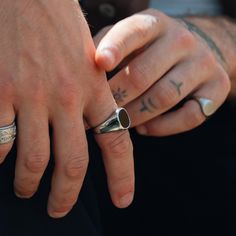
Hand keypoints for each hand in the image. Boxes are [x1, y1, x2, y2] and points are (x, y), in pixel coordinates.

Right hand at [0, 0, 133, 216]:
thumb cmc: (60, 23)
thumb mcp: (87, 58)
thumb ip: (90, 94)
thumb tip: (86, 126)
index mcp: (93, 89)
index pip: (116, 142)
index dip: (121, 175)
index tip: (122, 200)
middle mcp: (66, 98)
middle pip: (73, 163)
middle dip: (66, 194)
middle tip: (59, 210)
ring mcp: (31, 97)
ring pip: (34, 159)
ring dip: (30, 182)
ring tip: (27, 191)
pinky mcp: (0, 92)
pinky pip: (1, 140)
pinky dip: (1, 158)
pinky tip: (2, 164)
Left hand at [95, 9, 230, 135]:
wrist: (196, 51)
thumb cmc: (150, 49)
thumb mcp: (129, 40)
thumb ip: (106, 48)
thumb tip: (79, 72)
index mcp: (155, 24)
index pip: (133, 32)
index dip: (115, 48)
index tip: (99, 63)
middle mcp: (181, 40)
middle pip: (142, 75)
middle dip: (116, 99)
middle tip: (98, 114)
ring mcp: (202, 63)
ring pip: (163, 98)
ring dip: (136, 116)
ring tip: (119, 123)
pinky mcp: (217, 87)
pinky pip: (190, 116)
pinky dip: (163, 127)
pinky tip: (145, 128)